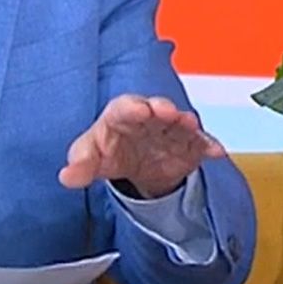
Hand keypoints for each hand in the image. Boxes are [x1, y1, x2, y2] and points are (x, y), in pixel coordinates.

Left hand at [58, 94, 225, 198]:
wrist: (137, 165)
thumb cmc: (112, 149)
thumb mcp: (93, 157)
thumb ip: (81, 164)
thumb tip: (66, 176)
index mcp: (122, 115)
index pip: (124, 107)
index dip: (131, 107)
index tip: (138, 109)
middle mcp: (150, 117)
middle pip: (156, 109)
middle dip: (162, 108)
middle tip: (167, 111)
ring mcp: (171, 130)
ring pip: (181, 123)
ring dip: (187, 123)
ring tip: (190, 125)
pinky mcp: (189, 146)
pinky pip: (201, 143)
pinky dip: (209, 146)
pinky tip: (216, 152)